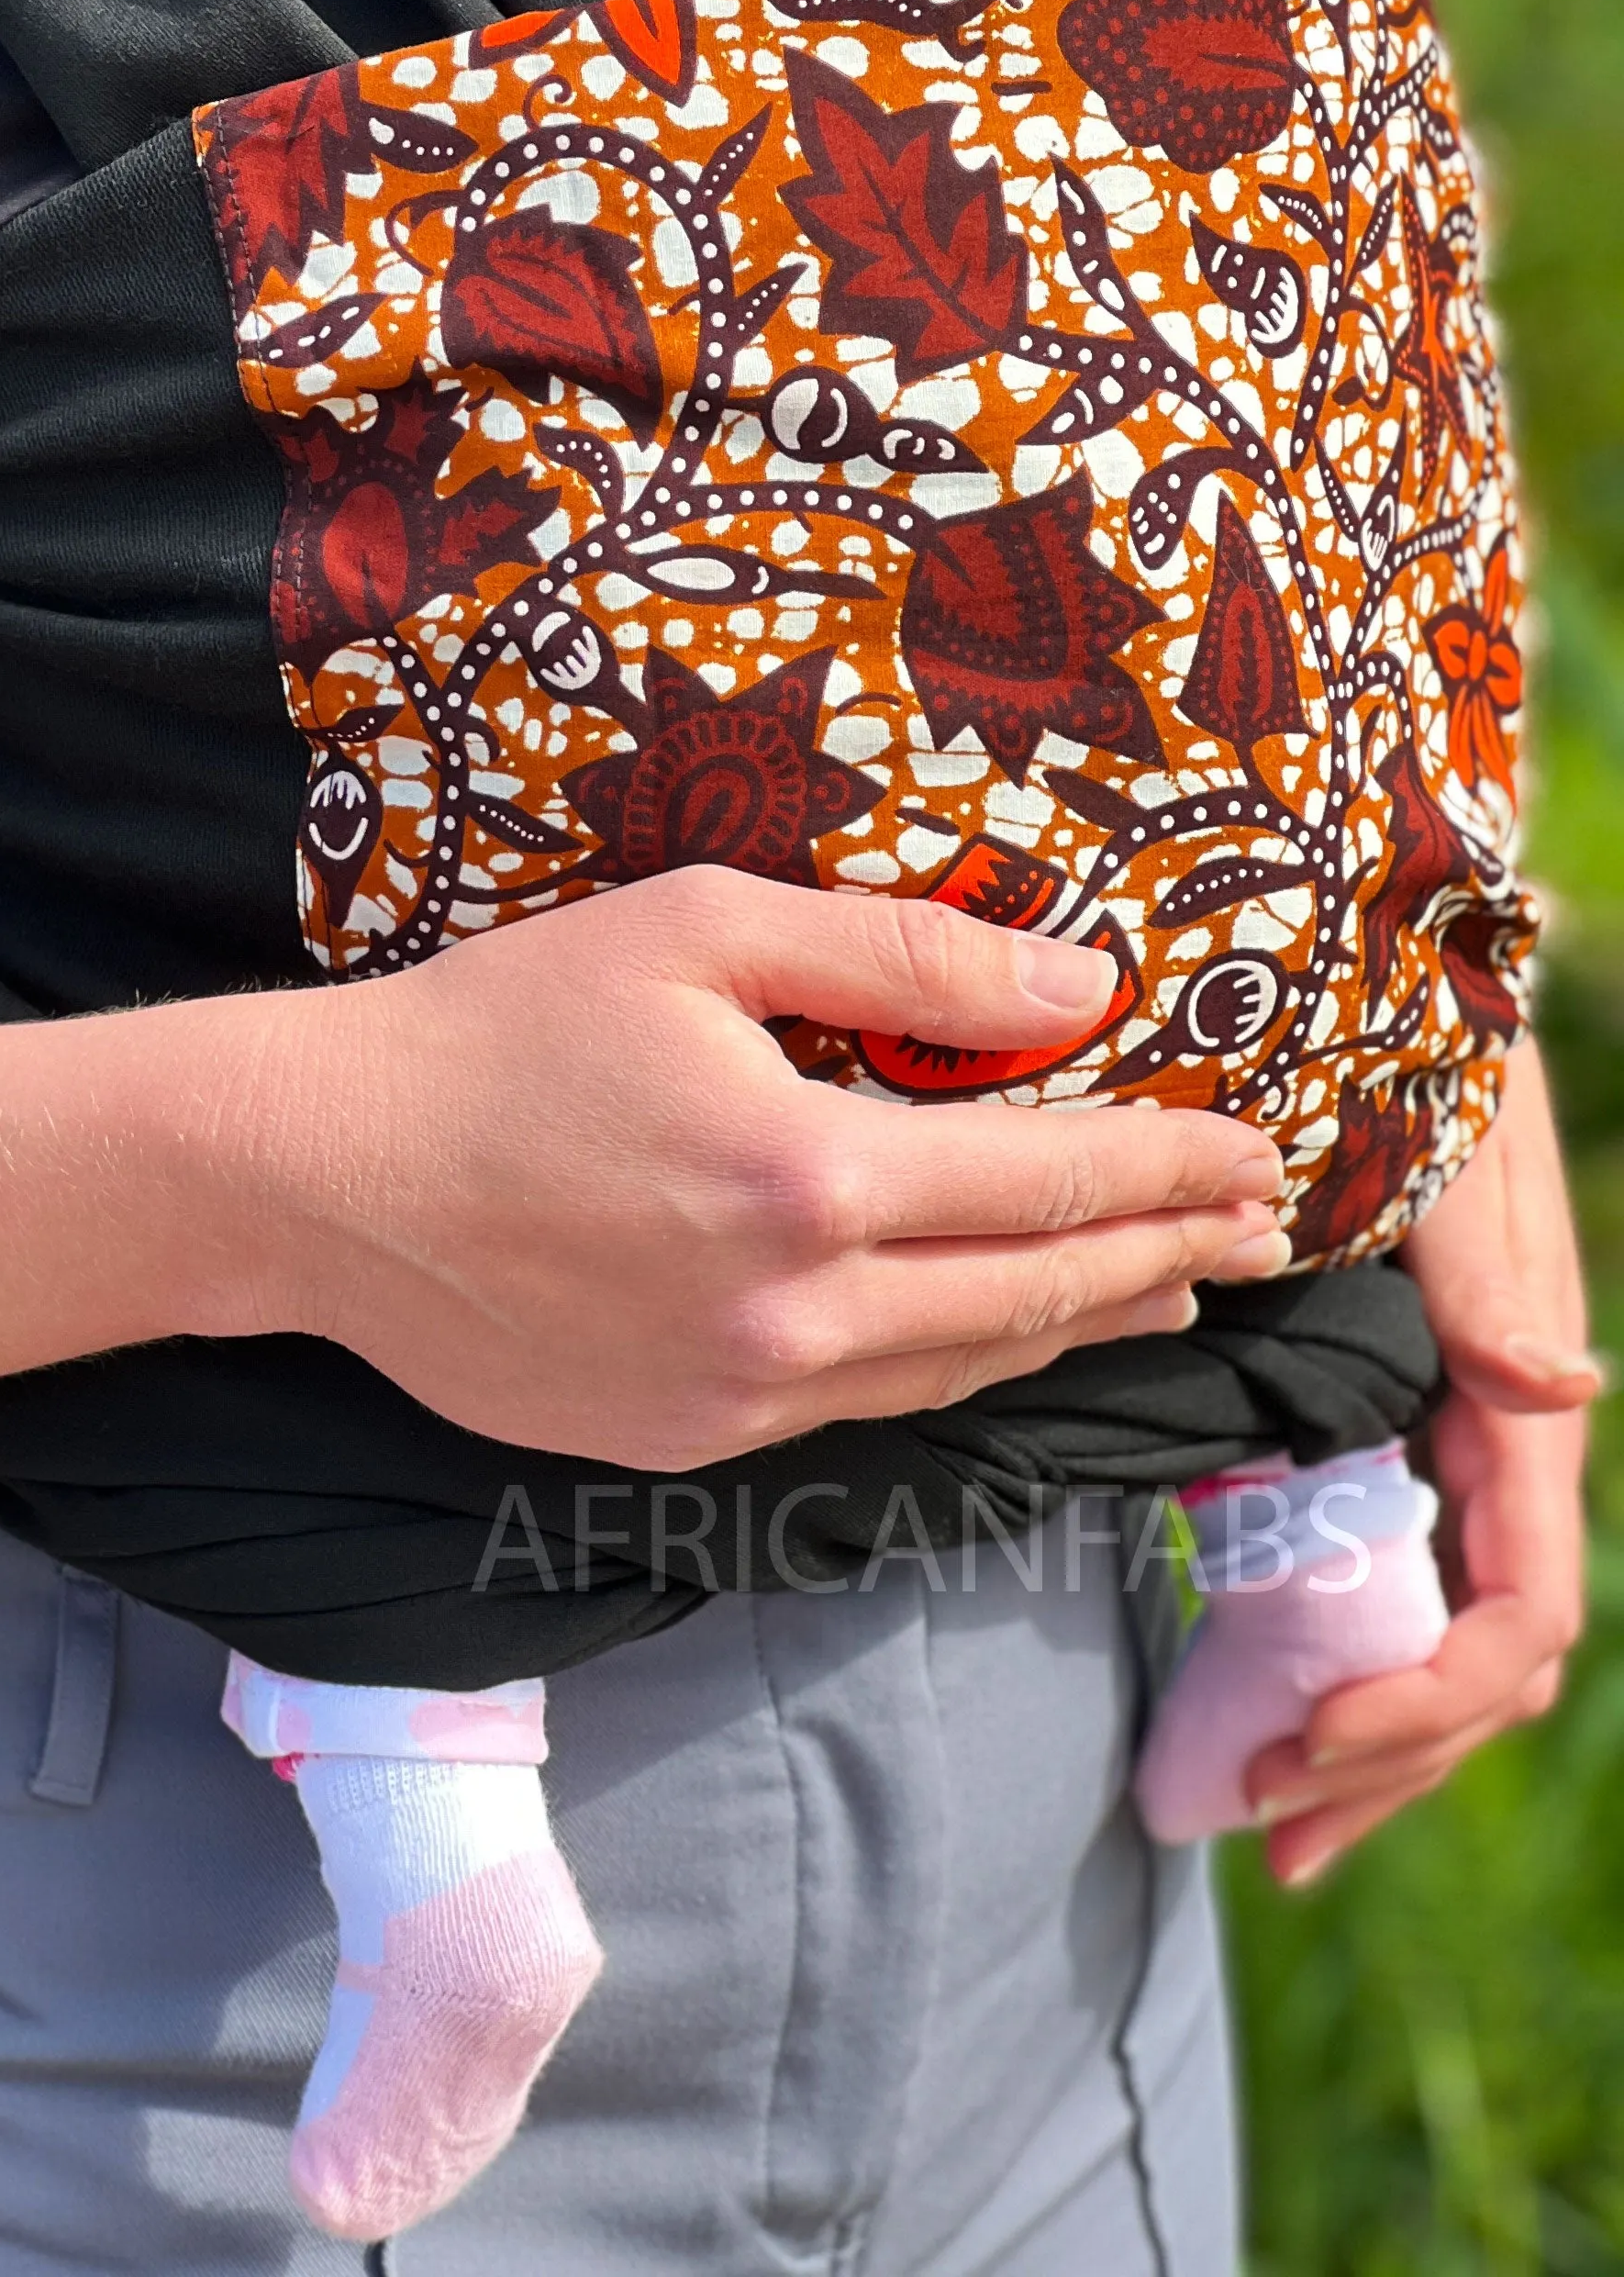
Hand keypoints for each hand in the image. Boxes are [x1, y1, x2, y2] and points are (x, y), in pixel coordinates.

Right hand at [239, 862, 1290, 1471]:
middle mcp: (796, 1312)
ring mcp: (742, 1397)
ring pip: (964, 1369)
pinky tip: (992, 1333)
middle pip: (1036, 1293)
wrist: (324, 1176)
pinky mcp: (688, 1445)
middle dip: (1162, 1251)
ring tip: (1161, 1284)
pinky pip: (866, 1408)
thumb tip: (1082, 985)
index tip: (1255, 1150)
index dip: (1169, 1166)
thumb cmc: (500, 1022)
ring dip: (1079, 1322)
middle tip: (1251, 1225)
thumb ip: (900, 954)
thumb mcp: (697, 929)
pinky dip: (959, 1367)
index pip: (1051, 1179)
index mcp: (809, 1175)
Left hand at [1246, 1048, 1599, 1884]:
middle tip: (1257, 1820)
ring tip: (1254, 1808)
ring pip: (1430, 1644)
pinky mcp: (1376, 1434)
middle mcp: (1488, 1452)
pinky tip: (1258, 1712)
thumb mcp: (1457, 1163)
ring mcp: (1438, 1453)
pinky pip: (1378, 1583)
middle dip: (1379, 1758)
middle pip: (1470, 1666)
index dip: (1427, 1702)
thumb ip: (1492, 1281)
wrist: (1382, 992)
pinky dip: (1333, 1664)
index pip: (1511, 1615)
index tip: (1309, 1736)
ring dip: (1359, 1741)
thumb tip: (1557, 1391)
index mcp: (1511, 1416)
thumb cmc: (1418, 1072)